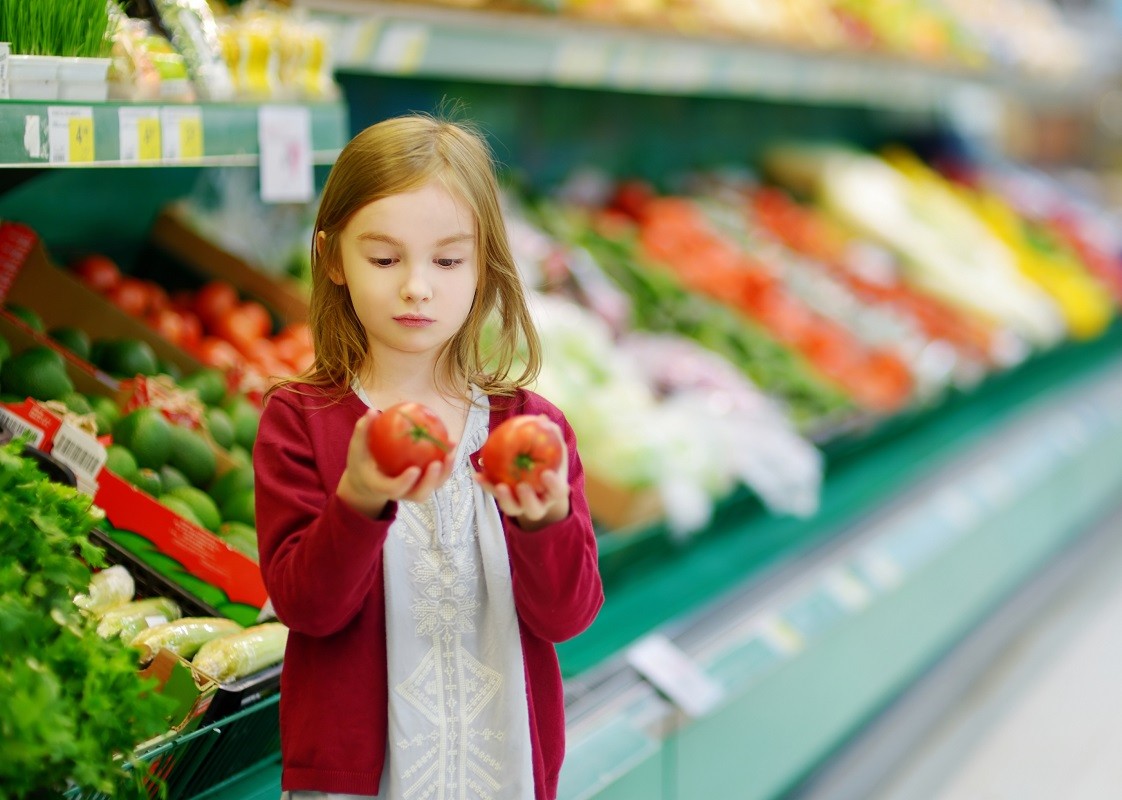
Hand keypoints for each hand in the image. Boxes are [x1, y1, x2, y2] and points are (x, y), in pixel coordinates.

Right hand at [337, 409, 455, 516]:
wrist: (367, 482)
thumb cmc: (361, 463)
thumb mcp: (357, 448)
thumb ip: (363, 431)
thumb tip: (372, 411)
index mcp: (381, 487)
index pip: (394, 489)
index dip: (405, 482)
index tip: (415, 469)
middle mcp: (400, 494)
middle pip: (418, 494)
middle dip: (431, 481)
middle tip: (437, 463)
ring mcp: (412, 491)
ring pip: (432, 488)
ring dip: (444, 473)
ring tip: (450, 453)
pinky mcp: (422, 485)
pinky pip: (437, 477)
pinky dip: (446, 463)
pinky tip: (451, 444)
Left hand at [475, 436, 569, 531]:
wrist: (541, 481)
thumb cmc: (550, 462)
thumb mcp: (554, 449)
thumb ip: (552, 435)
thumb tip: (543, 417)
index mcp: (554, 492)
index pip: (557, 491)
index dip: (553, 485)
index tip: (546, 474)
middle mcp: (539, 503)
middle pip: (535, 509)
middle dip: (528, 499)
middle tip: (522, 486)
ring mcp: (521, 506)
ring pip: (514, 509)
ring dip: (505, 499)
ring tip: (500, 485)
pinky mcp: (506, 502)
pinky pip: (495, 496)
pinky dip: (487, 486)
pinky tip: (478, 475)